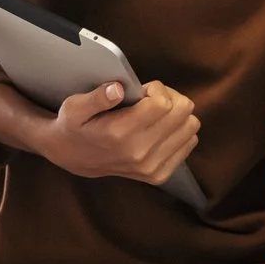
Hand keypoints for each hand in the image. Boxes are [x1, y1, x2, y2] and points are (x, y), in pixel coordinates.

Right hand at [27, 80, 199, 185]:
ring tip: (156, 114)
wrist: (73, 157)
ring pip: (191, 127)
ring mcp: (151, 166)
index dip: (156, 89)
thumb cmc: (75, 126)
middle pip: (183, 112)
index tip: (142, 90)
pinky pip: (189, 143)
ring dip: (177, 114)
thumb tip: (118, 89)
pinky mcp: (158, 174)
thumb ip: (96, 97)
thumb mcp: (74, 107)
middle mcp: (139, 152)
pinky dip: (179, 131)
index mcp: (120, 133)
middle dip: (170, 98)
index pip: (162, 103)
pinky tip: (160, 129)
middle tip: (151, 99)